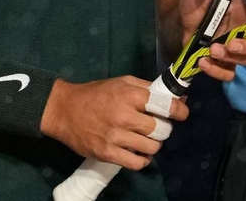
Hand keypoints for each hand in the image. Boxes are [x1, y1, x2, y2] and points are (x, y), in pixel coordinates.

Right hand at [40, 76, 187, 169]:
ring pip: (152, 147)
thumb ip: (148, 88)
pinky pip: (137, 164)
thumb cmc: (96, 94)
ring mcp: (115, 137)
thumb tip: (177, 97)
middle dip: (164, 129)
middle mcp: (124, 116)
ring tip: (146, 139)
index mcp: (129, 95)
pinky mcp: (107, 153)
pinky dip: (143, 160)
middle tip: (157, 126)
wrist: (64, 110)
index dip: (179, 111)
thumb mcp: (121, 82)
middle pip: (161, 129)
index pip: (164, 105)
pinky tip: (138, 153)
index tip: (182, 113)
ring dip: (154, 144)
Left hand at [177, 0, 245, 82]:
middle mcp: (243, 31)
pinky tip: (203, 61)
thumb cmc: (195, 1)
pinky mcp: (221, 61)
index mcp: (243, 10)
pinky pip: (228, 73)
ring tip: (212, 50)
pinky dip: (217, 71)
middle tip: (230, 44)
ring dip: (231, 58)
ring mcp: (233, 48)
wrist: (180, 20)